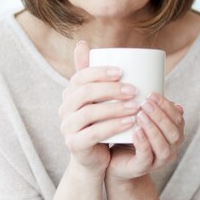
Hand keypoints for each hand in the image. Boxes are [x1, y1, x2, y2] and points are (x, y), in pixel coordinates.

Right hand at [58, 41, 139, 171]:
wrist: (95, 157)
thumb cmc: (100, 122)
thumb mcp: (97, 97)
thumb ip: (91, 73)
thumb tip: (81, 43)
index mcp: (69, 93)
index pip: (80, 77)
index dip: (99, 72)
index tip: (122, 71)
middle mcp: (64, 109)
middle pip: (84, 93)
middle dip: (110, 89)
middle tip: (134, 90)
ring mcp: (67, 128)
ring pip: (88, 113)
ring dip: (114, 108)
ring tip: (135, 106)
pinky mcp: (74, 145)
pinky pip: (92, 134)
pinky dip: (112, 127)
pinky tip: (129, 123)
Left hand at [107, 92, 184, 180]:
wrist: (115, 162)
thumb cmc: (128, 136)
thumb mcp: (139, 118)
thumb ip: (147, 105)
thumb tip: (151, 84)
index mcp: (173, 134)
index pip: (178, 118)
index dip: (167, 106)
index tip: (151, 93)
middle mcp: (171, 148)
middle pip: (174, 132)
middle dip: (161, 116)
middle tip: (146, 103)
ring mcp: (158, 161)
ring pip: (163, 146)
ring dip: (153, 128)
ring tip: (140, 115)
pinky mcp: (143, 168)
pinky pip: (147, 156)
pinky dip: (143, 143)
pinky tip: (135, 131)